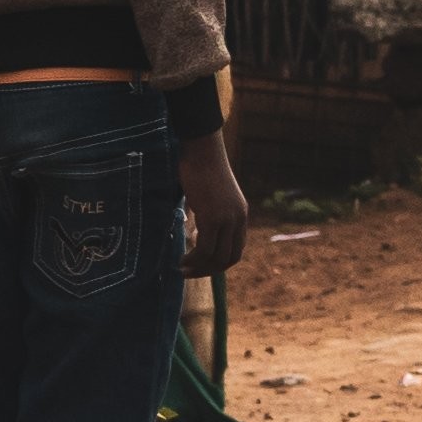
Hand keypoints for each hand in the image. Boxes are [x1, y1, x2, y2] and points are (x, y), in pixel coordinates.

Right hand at [177, 124, 251, 280]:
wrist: (201, 148)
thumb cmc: (201, 166)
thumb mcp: (211, 195)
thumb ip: (211, 213)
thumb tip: (196, 230)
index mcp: (240, 214)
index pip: (236, 249)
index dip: (219, 263)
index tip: (201, 265)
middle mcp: (238, 219)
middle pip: (230, 258)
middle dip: (210, 271)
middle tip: (190, 273)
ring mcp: (227, 219)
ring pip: (217, 257)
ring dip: (199, 268)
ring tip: (183, 269)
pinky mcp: (213, 217)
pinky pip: (205, 248)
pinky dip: (193, 259)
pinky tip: (182, 259)